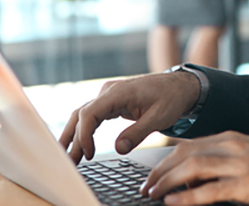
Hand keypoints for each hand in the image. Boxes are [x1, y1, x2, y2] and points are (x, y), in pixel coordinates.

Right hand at [58, 72, 199, 163]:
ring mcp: (108, 95)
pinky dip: (85, 130)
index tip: (89, 153)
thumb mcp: (159, 117)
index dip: (84, 134)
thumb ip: (138, 132)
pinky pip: (92, 115)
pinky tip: (81, 145)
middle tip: (72, 162)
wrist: (179, 86)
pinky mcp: (111, 102)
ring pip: (83, 115)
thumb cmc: (171, 98)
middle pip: (82, 115)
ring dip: (75, 135)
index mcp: (119, 92)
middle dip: (74, 139)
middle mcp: (109, 91)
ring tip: (70, 156)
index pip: (90, 112)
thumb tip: (119, 149)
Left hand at [141, 131, 248, 205]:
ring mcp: (239, 165)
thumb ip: (223, 162)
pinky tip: (173, 202)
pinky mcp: (247, 185)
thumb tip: (195, 179)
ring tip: (153, 195)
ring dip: (167, 182)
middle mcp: (232, 146)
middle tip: (146, 188)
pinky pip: (210, 190)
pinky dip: (187, 197)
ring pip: (192, 168)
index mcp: (231, 139)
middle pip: (184, 155)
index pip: (188, 146)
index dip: (165, 161)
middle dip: (160, 172)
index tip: (152, 176)